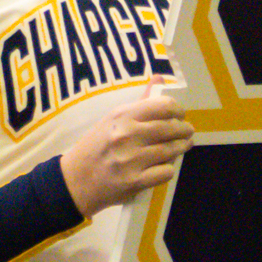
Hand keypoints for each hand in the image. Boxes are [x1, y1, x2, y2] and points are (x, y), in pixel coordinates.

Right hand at [60, 89, 193, 215]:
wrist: (74, 181)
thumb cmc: (94, 147)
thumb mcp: (111, 120)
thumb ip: (138, 104)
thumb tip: (158, 79)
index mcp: (122, 116)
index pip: (163, 107)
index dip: (178, 111)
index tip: (180, 115)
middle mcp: (127, 135)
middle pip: (170, 128)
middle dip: (184, 130)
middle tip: (187, 131)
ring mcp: (131, 160)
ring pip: (171, 150)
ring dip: (181, 148)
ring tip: (183, 146)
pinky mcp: (134, 181)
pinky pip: (165, 172)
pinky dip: (169, 169)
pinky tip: (165, 166)